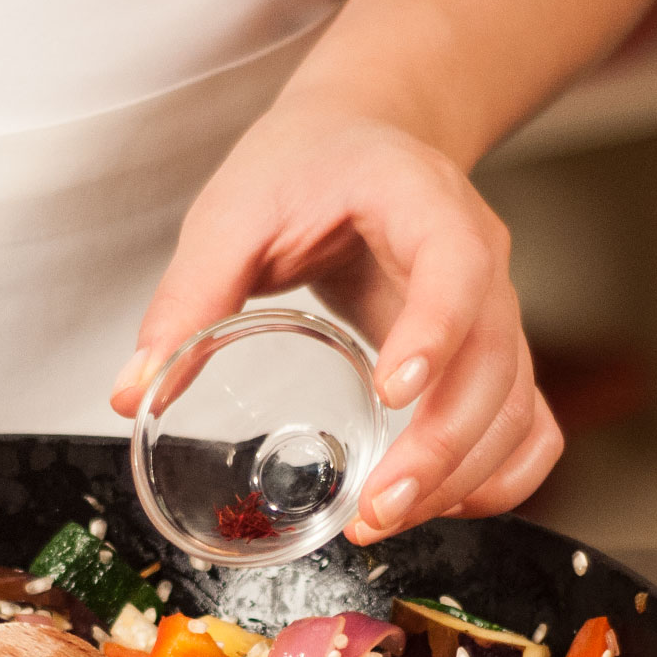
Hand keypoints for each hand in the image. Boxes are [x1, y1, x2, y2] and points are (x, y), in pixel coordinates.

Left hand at [111, 95, 559, 541]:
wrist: (363, 134)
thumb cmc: (302, 164)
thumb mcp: (231, 212)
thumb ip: (187, 297)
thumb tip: (131, 391)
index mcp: (421, 203)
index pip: (455, 268)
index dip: (434, 332)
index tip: (393, 393)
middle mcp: (479, 258)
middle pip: (495, 362)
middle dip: (442, 448)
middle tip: (373, 510)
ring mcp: (494, 311)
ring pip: (516, 406)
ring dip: (465, 477)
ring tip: (382, 521)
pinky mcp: (488, 354)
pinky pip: (525, 425)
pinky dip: (496, 477)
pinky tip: (438, 508)